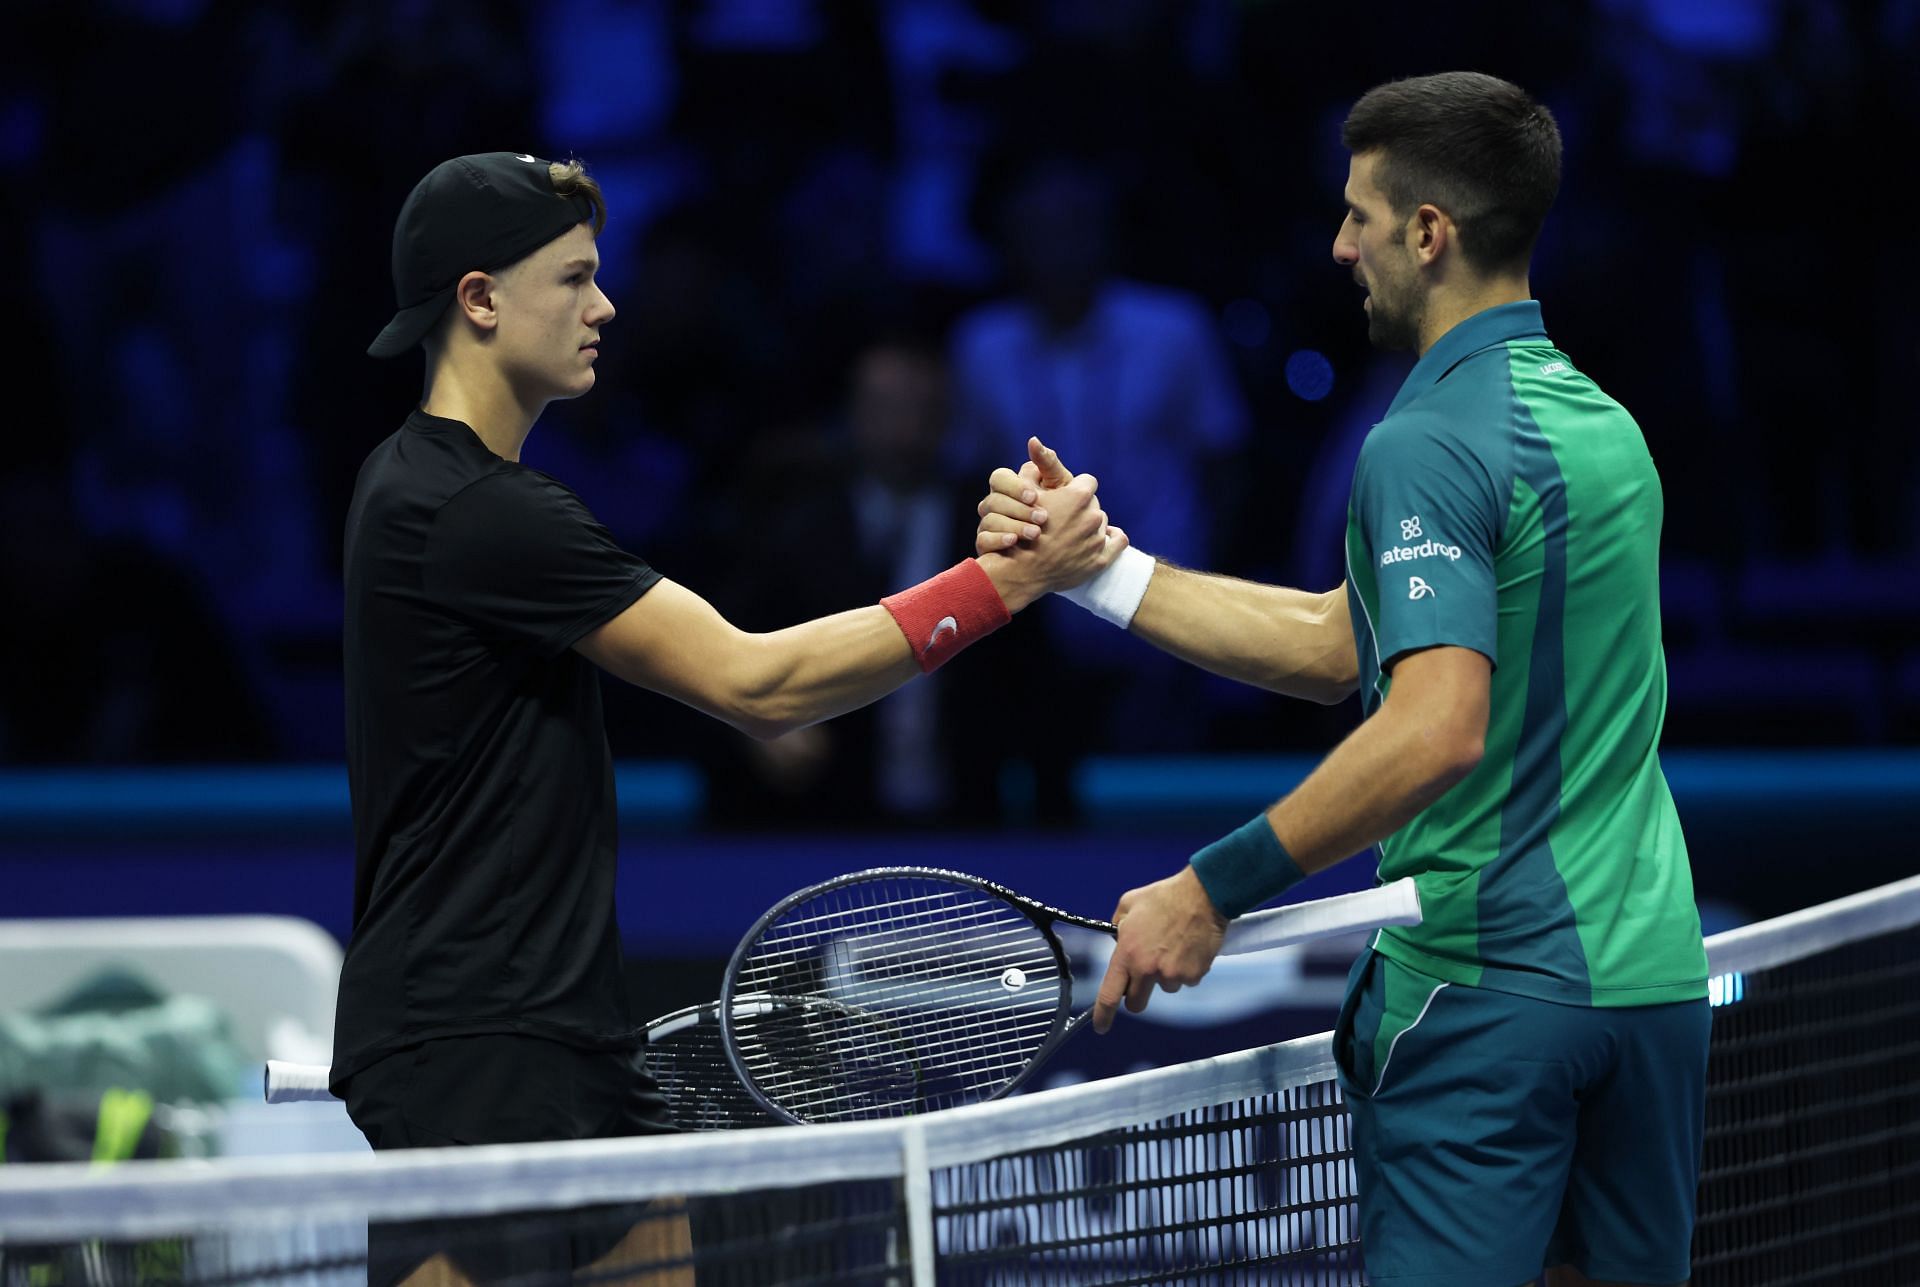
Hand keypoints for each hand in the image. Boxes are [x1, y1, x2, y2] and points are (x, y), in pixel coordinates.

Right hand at [975, 438, 1077, 553]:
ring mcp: (988, 525)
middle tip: (1043, 518)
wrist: (1060, 549)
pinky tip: (1015, 543)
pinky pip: (983, 541)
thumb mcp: (1058, 485)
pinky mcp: (987, 545)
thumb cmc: (1061, 510)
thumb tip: (1033, 440)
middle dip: (1019, 509)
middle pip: (993, 500)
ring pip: (989, 521)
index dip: (1015, 486)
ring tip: (1036, 534)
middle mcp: (994, 504)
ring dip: (1014, 526)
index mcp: (1008, 487)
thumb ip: (1049, 464)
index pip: (999, 477)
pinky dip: (998, 540)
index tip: (1034, 496)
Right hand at [1017, 471, 1125, 595]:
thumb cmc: (1022, 528)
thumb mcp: (1026, 492)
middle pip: (1093, 504)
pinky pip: (1118, 541)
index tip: (1065, 498)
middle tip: (1064, 520)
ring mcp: (1098, 538)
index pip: (1087, 481)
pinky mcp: (1101, 560)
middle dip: (1081, 509)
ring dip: (1089, 527)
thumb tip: (1034, 440)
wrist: (1021, 571)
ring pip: (1101, 524)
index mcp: (1079, 496)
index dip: (1075, 489)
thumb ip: (1036, 465)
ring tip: (1071, 536)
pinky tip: (1103, 539)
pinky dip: (1112, 539)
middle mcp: (1093, 515)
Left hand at [1091, 866, 1228, 1033]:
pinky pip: (1186, 981)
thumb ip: (1117, 926)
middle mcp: (1147, 970)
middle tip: (1145, 976)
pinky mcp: (1193, 976)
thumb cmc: (1164, 896)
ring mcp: (1171, 975)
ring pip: (1165, 988)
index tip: (1101, 1026)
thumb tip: (1118, 940)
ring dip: (1166, 975)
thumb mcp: (1128, 904)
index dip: (1102, 1015)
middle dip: (1138, 995)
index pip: (1109, 994)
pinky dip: (1187, 969)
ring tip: (1173, 946)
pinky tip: (1188, 947)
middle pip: (1137, 1003)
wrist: (1202, 896)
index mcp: (1126, 954)